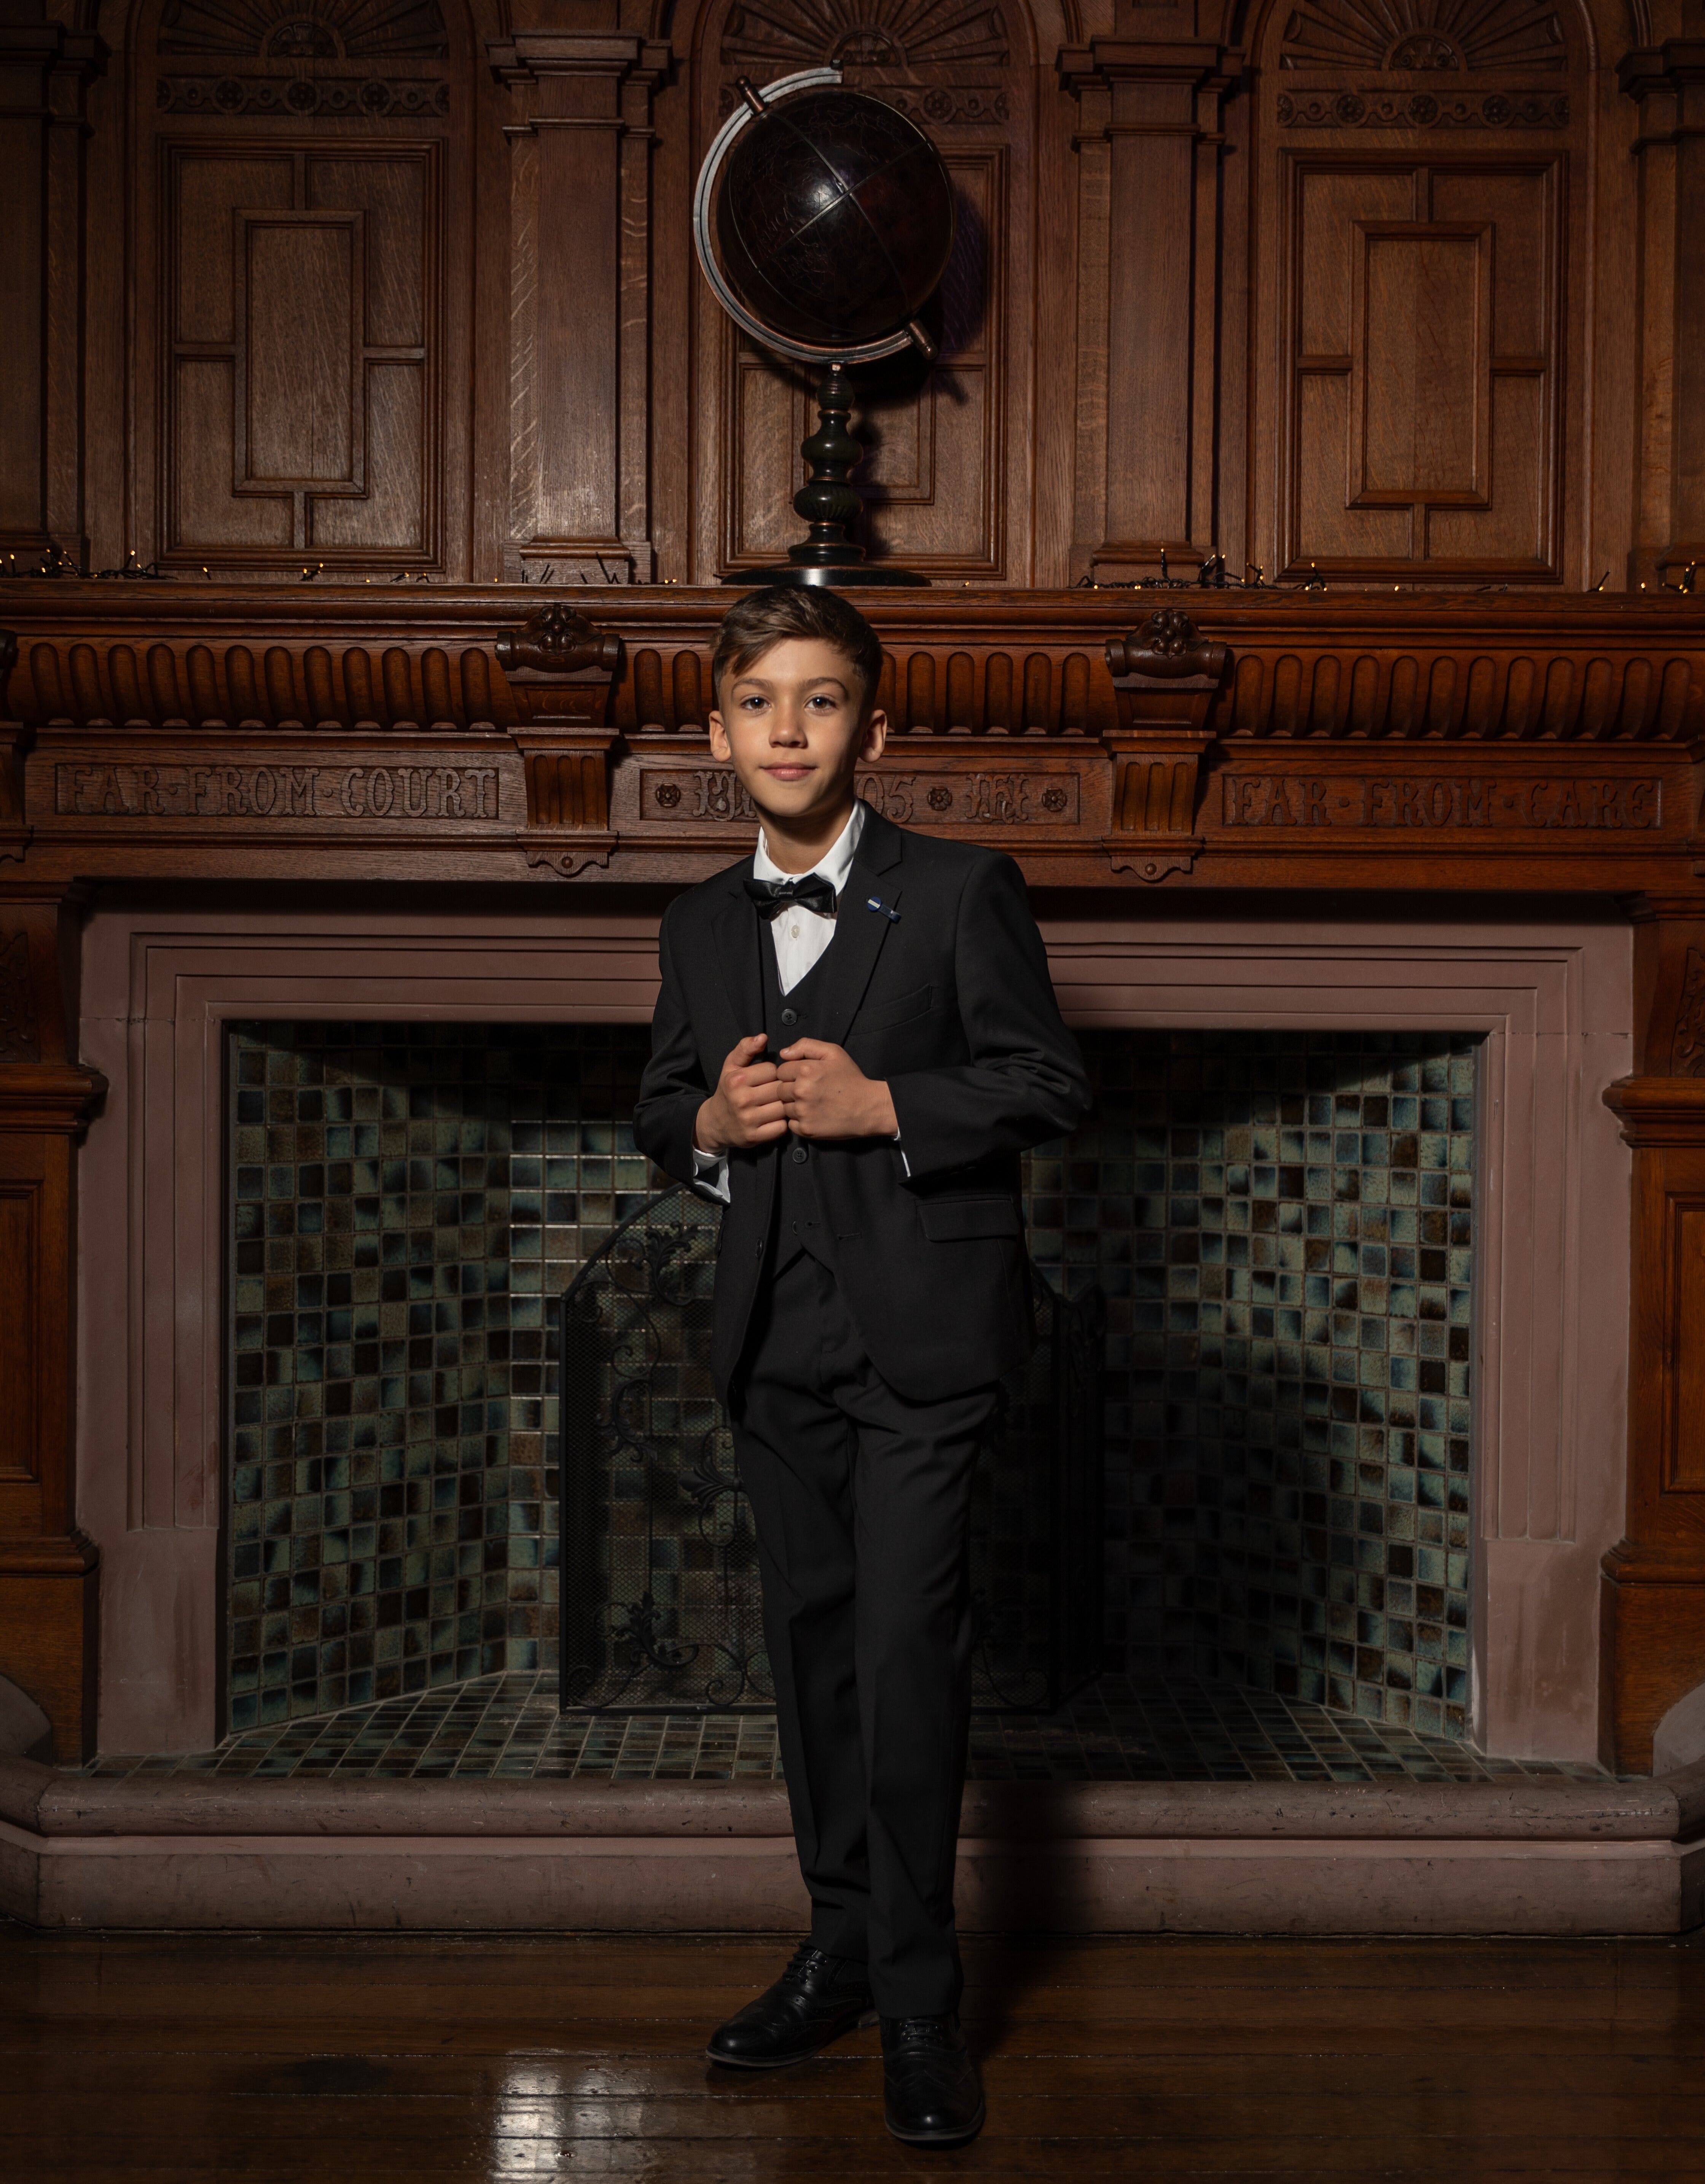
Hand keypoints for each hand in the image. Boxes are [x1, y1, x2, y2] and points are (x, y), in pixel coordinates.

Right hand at [694, 1034, 788, 1153]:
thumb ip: (745, 1048)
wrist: (714, 1123)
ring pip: (783, 1108)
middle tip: (775, 1092)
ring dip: (783, 1106)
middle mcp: (742, 1099)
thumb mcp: (731, 1066)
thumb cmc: (728, 1091)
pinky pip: (781, 1127)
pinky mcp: (755, 1137)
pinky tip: (774, 1118)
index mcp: (737, 1079)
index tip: (767, 1079)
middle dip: (780, 1089)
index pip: (773, 1070)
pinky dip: (781, 1123)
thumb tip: (763, 1037)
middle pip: (779, 1089)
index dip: (774, 1073)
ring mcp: (748, 1120)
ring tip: (776, 1104)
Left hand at [777, 1039, 897, 1140]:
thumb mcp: (834, 1053)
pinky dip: (800, 1121)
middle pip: (779, 1090)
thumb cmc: (851, 1079)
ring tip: (814, 1104)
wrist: (868, 1108)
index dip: (792, 1074)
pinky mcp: (806, 1129)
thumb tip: (784, 1053)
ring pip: (784, 1107)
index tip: (806, 1078)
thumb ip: (806, 1046)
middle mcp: (801, 1091)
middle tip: (811, 1091)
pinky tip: (814, 1115)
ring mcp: (803, 1112)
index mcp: (805, 1070)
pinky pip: (791, 1124)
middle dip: (791, 1089)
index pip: (780, 1071)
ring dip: (795, 1106)